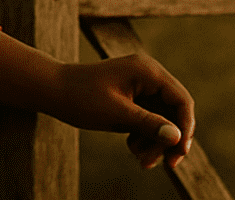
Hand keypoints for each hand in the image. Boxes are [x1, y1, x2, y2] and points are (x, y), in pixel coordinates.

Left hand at [52, 54, 193, 171]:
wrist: (49, 90)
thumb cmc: (80, 97)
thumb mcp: (116, 114)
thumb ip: (149, 124)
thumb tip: (177, 137)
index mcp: (147, 70)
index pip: (181, 100)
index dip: (185, 128)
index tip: (180, 153)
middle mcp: (146, 75)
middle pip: (173, 112)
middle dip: (168, 139)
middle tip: (165, 164)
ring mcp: (138, 85)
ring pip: (161, 119)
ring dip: (155, 141)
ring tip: (142, 161)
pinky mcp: (130, 97)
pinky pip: (148, 119)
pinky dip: (144, 136)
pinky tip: (133, 149)